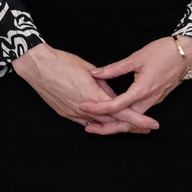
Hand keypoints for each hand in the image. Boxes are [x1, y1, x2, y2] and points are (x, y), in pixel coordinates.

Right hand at [13, 43, 161, 134]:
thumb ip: (104, 86)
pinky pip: (85, 122)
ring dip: (114, 126)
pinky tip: (106, 122)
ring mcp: (73, 113)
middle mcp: (85, 108)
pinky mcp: (65, 113)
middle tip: (145, 127)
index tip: (152, 124)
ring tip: (131, 126)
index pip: (122, 112)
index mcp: (95, 96)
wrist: (39, 66)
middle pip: (112, 122)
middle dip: (130, 126)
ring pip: (98, 124)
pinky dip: (97, 122)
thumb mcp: (90, 71)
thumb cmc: (65, 63)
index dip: (138, 119)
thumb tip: (114, 95)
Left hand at [80, 36, 191, 127]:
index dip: (97, 107)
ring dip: (116, 124)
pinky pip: (140, 113)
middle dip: (106, 128)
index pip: (116, 106)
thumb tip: (95, 72)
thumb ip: (115, 68)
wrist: (189, 51)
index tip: (83, 105)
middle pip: (125, 122)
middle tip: (88, 127)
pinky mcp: (157, 98)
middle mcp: (149, 100)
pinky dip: (126, 117)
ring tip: (99, 123)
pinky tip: (117, 113)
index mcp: (142, 90)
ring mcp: (154, 100)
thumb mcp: (137, 57)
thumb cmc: (164, 51)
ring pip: (133, 120)